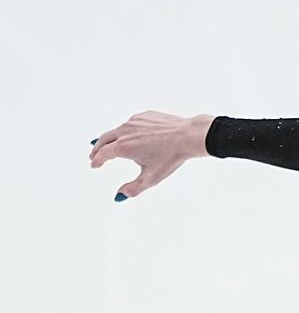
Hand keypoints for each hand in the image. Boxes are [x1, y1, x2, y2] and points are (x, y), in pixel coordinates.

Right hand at [89, 111, 213, 200]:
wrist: (189, 136)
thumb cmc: (172, 156)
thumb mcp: (151, 178)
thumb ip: (133, 189)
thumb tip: (118, 197)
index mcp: (123, 146)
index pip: (102, 154)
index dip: (96, 160)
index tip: (94, 165)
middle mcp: (126, 130)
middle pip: (104, 139)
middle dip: (97, 148)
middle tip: (94, 155)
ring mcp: (136, 120)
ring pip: (118, 129)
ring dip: (111, 138)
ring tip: (109, 145)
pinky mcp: (146, 115)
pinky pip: (131, 123)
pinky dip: (126, 130)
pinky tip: (129, 135)